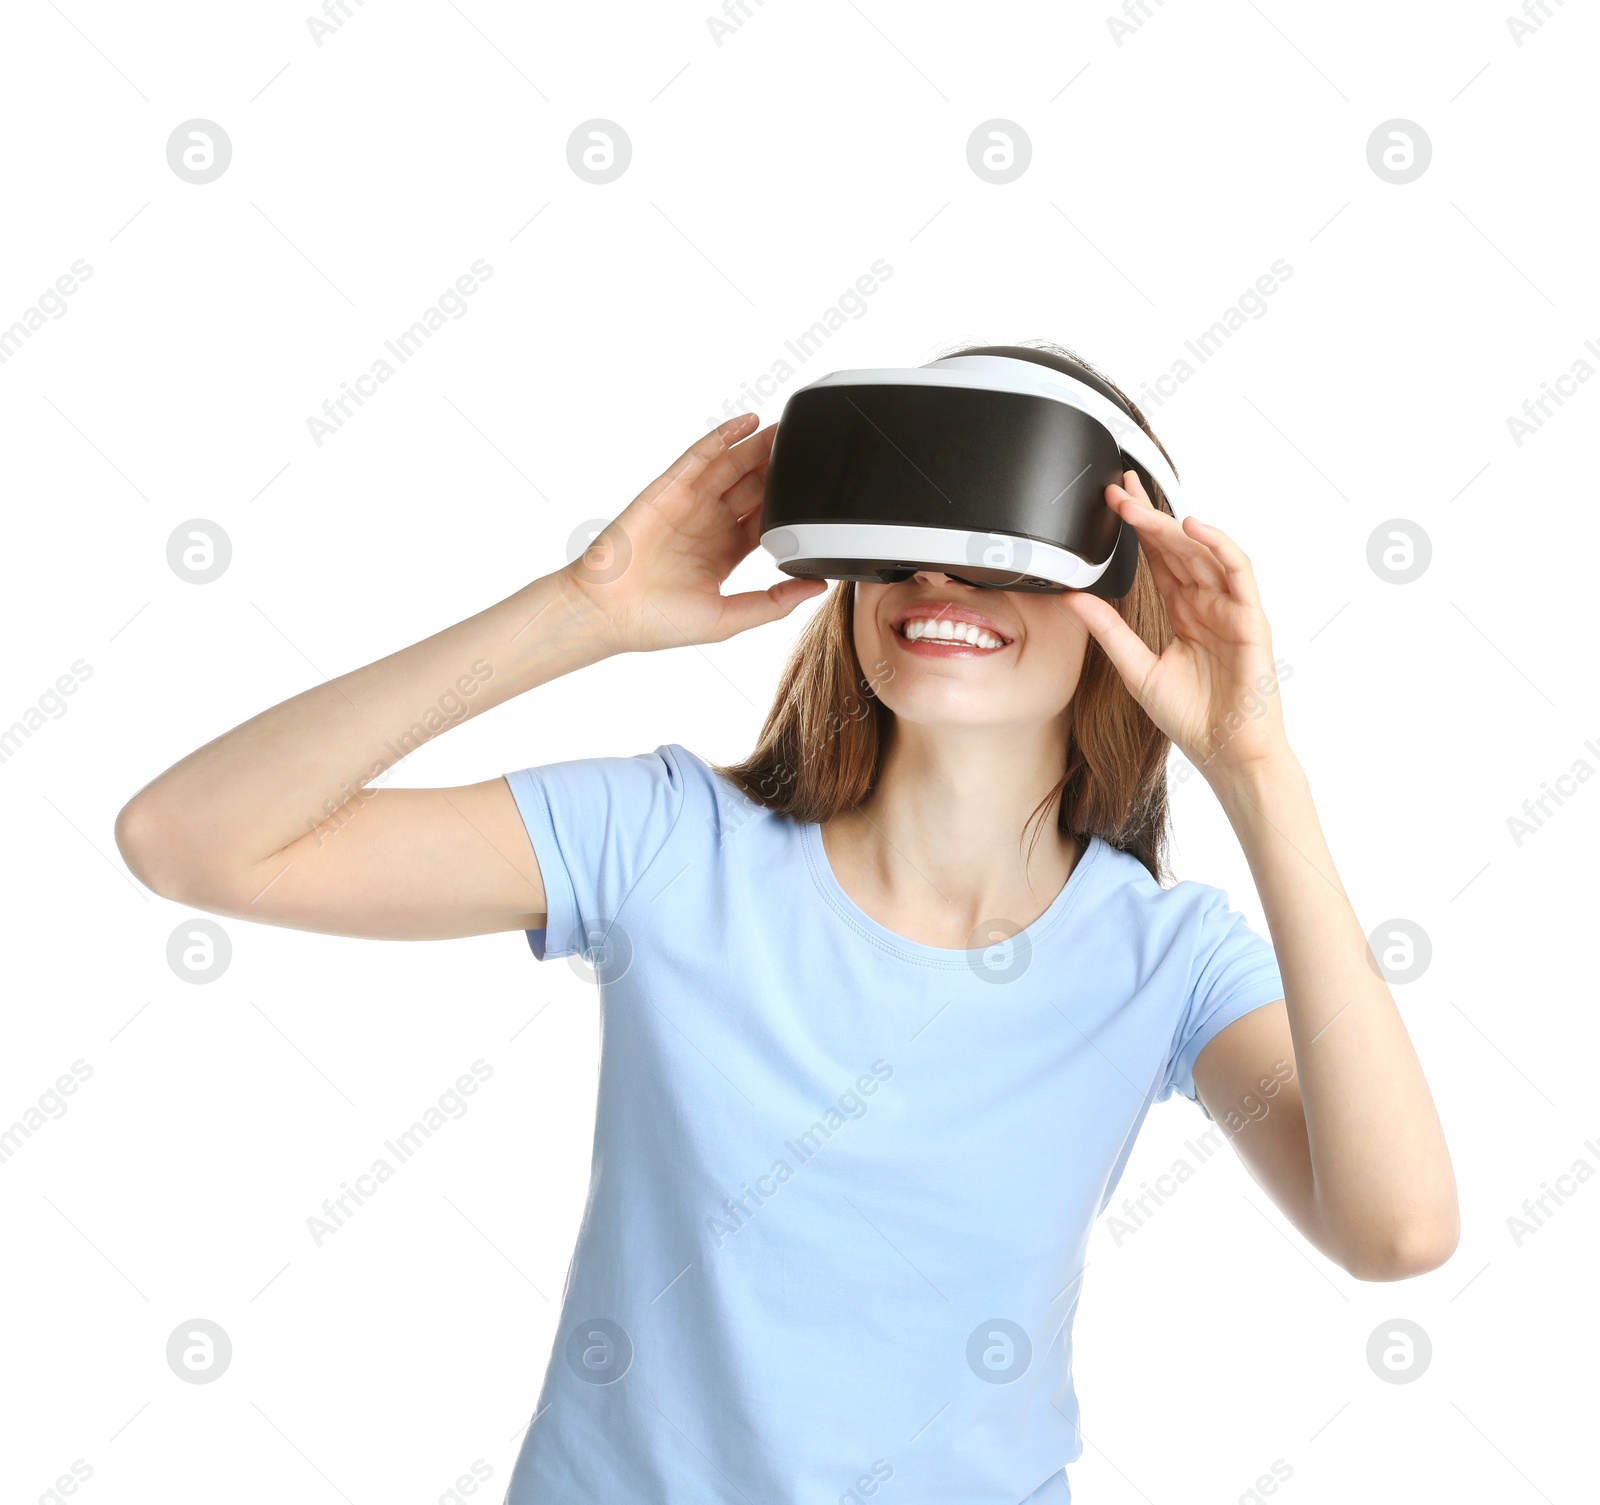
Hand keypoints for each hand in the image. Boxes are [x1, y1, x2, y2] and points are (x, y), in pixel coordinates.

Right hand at [557, 413, 827, 653]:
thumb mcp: (728, 619)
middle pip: (754, 487)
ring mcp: (689, 503)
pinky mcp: (668, 489)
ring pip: (732, 465)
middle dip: (779, 468)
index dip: (791, 503)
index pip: (766, 519)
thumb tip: (817, 585)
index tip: (819, 489)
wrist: (608, 613)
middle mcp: (709, 524)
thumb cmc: (658, 622)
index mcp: (726, 553)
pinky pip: (699, 456)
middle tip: (811, 449)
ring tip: (788, 428)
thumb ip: (774, 603)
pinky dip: (723, 437)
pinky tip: (748, 423)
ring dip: (759, 446)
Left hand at [1059, 470, 1291, 782]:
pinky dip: (1218, 545)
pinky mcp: (1251, 619)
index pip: (1159, 558)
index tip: (1111, 504)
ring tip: (1139, 507)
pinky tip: (1192, 527)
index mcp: (1183, 612)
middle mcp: (1207, 604)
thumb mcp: (1136, 668)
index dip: (1136, 529)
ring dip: (1172, 525)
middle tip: (1117, 493)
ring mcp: (1230, 608)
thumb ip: (1108, 630)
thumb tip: (1073, 598)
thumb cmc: (1192, 716)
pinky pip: (1238, 572)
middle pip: (1178, 547)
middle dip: (1148, 517)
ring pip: (1203, 551)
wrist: (1226, 751)